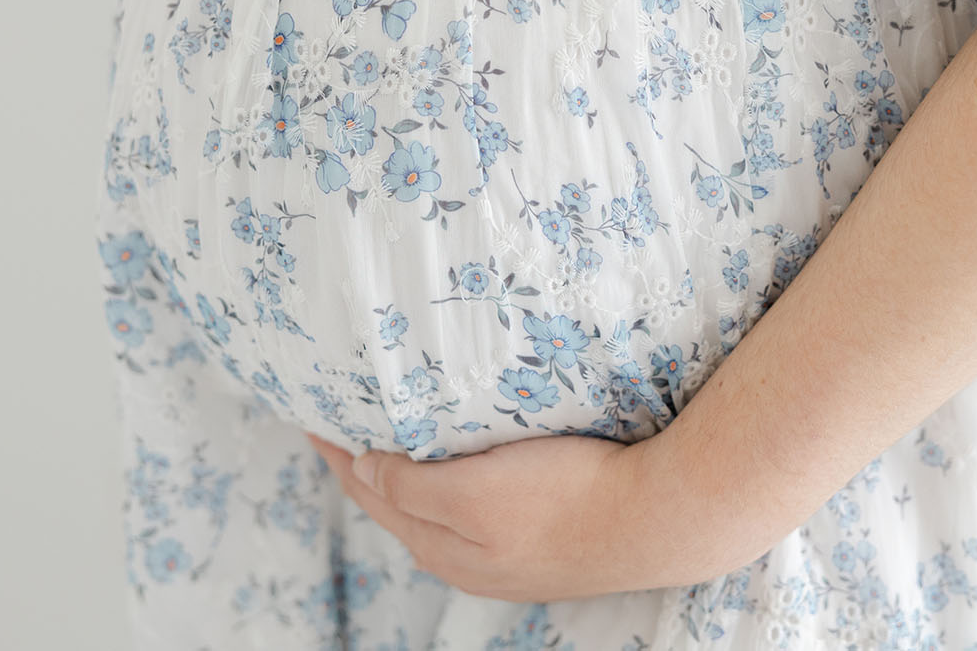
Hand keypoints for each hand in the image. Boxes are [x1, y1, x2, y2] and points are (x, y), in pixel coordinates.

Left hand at [302, 429, 765, 602]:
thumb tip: (363, 470)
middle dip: (365, 469)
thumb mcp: (474, 492)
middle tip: (341, 424)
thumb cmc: (568, 497)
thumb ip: (412, 486)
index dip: (340, 455)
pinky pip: (474, 511)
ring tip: (388, 442)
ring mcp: (506, 556)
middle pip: (397, 507)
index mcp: (443, 547)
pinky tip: (459, 468)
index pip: (371, 494)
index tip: (315, 417)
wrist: (661, 517)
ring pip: (435, 512)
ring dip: (405, 479)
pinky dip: (447, 485)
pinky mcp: (542, 541)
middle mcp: (468, 559)